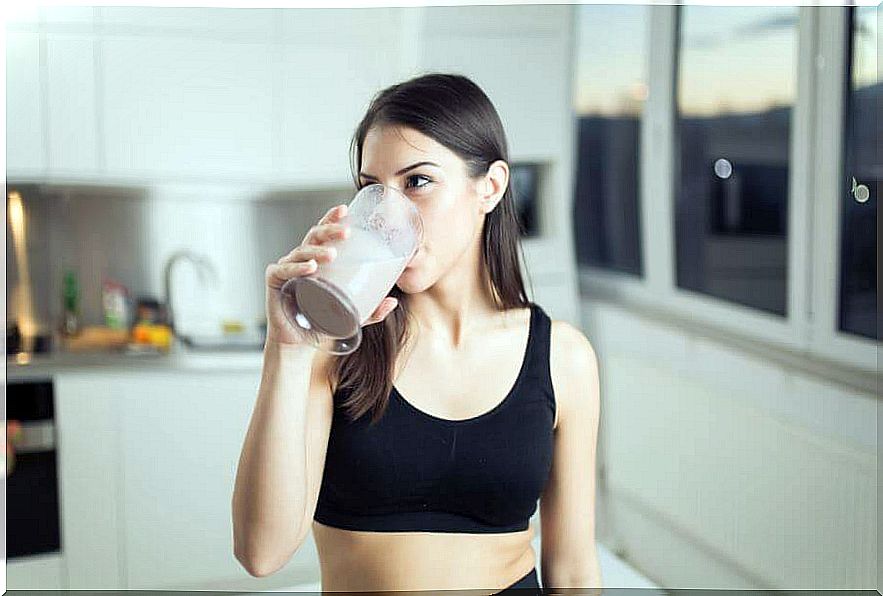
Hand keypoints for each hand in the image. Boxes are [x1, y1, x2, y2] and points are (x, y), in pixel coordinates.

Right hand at [264, 203, 399, 345]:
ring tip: (332, 254)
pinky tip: (310, 268)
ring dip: (317, 251)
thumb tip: (393, 301)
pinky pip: (284, 270)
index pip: (323, 233)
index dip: (331, 219)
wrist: (297, 342)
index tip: (345, 208)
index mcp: (317, 260)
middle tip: (347, 232)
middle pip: (314, 236)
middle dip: (329, 230)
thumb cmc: (321, 322)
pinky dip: (296, 268)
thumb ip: (372, 310)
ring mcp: (286, 268)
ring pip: (301, 251)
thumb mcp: (351, 316)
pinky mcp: (274, 281)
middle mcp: (300, 259)